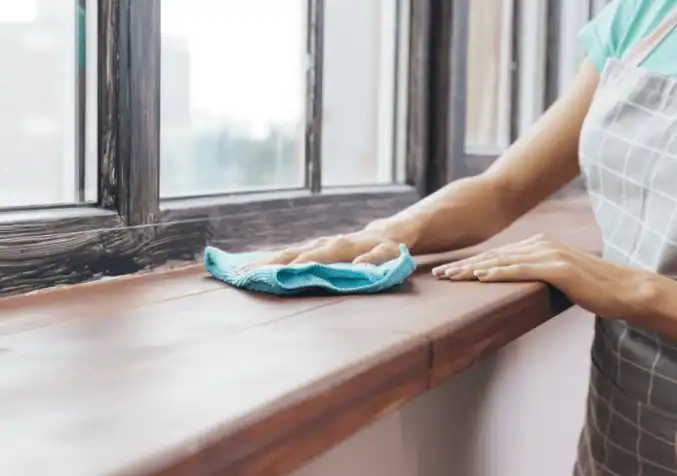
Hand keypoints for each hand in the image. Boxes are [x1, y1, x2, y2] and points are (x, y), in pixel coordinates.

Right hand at [238, 228, 403, 271]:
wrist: (387, 233)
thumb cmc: (390, 249)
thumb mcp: (391, 255)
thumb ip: (377, 261)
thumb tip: (360, 266)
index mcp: (339, 247)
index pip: (311, 259)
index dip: (293, 268)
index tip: (273, 278)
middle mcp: (322, 244)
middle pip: (290, 254)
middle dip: (266, 265)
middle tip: (242, 276)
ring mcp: (315, 245)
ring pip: (284, 253)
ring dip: (262, 263)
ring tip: (239, 273)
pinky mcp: (312, 249)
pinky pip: (288, 255)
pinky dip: (270, 261)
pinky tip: (253, 268)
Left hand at [431, 234, 653, 318]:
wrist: (622, 289)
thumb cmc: (590, 287)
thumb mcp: (556, 275)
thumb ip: (535, 271)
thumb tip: (510, 278)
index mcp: (537, 245)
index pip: (496, 255)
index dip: (470, 264)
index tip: (449, 271)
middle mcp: (540, 244)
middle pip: (493, 256)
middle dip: (464, 266)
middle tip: (440, 274)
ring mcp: (549, 254)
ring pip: (502, 261)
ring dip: (474, 270)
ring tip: (452, 276)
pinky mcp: (558, 268)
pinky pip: (522, 270)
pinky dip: (500, 273)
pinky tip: (482, 277)